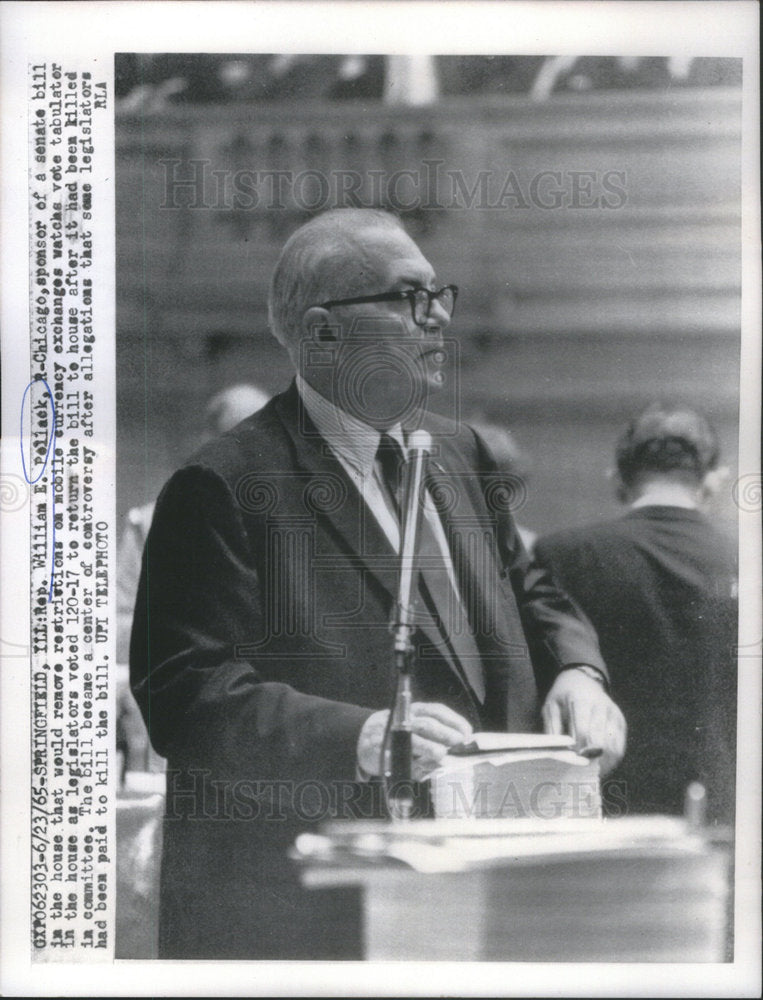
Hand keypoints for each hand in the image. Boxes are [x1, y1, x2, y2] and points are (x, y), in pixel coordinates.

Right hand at [357, 702, 472, 780]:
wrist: (361, 739)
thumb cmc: (396, 734)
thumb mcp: (413, 726)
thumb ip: (434, 734)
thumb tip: (454, 750)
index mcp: (413, 711)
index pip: (436, 711)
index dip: (453, 720)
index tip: (467, 732)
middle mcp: (403, 721)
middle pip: (426, 724)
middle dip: (444, 733)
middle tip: (458, 742)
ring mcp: (392, 736)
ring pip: (413, 740)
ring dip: (429, 747)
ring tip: (441, 754)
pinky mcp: (384, 753)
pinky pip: (401, 760)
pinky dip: (414, 766)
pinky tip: (423, 768)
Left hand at [542, 670, 625, 776]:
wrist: (582, 679)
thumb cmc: (563, 695)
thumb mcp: (551, 706)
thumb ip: (553, 728)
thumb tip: (557, 753)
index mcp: (582, 700)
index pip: (583, 730)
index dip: (578, 749)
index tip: (571, 762)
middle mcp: (602, 707)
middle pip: (601, 741)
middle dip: (591, 760)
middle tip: (581, 774)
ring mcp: (614, 715)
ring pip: (614, 747)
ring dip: (603, 764)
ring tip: (590, 774)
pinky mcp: (621, 722)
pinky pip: (620, 746)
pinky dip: (611, 760)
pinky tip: (600, 767)